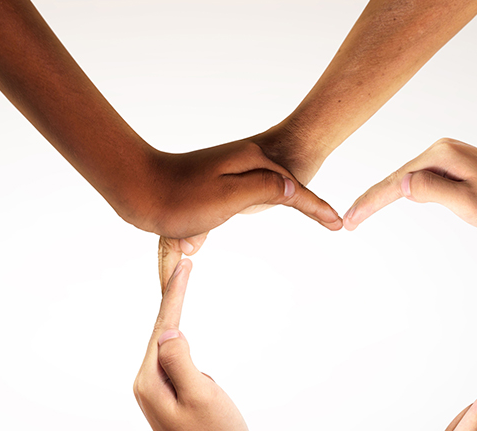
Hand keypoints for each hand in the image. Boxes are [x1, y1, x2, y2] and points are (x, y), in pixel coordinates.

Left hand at [133, 258, 249, 430]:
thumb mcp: (203, 399)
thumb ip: (183, 362)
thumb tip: (169, 333)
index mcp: (151, 378)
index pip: (164, 325)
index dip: (176, 294)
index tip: (185, 264)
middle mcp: (147, 381)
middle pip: (161, 329)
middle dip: (171, 296)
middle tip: (181, 263)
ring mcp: (156, 390)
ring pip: (167, 344)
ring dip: (173, 313)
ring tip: (179, 282)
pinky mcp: (168, 397)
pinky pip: (174, 359)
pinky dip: (179, 337)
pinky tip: (180, 327)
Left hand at [152, 139, 340, 289]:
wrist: (137, 189)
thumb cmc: (179, 199)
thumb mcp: (228, 197)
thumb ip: (264, 190)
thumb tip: (292, 187)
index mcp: (252, 160)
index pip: (293, 189)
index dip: (317, 208)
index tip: (338, 224)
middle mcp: (243, 159)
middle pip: (283, 185)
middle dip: (306, 203)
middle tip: (334, 220)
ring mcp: (228, 168)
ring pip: (262, 192)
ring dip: (279, 205)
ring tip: (314, 217)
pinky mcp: (213, 180)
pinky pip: (243, 196)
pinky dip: (253, 207)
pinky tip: (256, 214)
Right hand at [344, 138, 476, 233]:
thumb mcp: (469, 202)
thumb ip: (432, 190)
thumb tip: (400, 184)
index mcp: (439, 158)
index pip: (393, 183)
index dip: (368, 203)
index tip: (348, 220)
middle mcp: (438, 151)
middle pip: (393, 179)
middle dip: (368, 199)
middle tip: (346, 220)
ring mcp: (445, 157)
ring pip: (403, 179)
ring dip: (381, 196)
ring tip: (358, 213)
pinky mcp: (451, 165)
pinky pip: (416, 180)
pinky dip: (398, 191)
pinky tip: (389, 198)